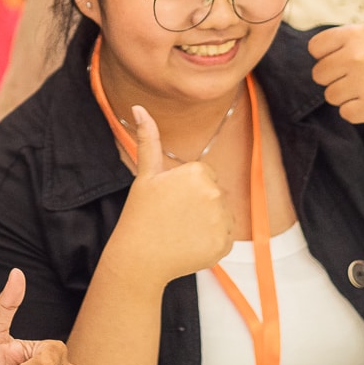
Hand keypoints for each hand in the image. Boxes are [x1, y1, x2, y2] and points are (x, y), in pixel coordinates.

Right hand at [105, 105, 233, 286]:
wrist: (139, 257)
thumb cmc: (141, 214)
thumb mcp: (145, 175)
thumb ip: (149, 139)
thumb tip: (138, 107)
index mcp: (197, 173)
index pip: (205, 175)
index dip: (186, 188)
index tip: (170, 199)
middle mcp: (214, 193)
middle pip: (215, 194)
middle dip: (199, 203)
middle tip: (174, 216)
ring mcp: (221, 220)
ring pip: (222, 214)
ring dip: (207, 222)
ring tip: (181, 230)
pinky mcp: (225, 243)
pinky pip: (224, 236)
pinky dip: (210, 241)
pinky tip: (189, 243)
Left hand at [307, 0, 363, 125]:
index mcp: (357, 34)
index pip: (315, 48)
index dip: (328, 55)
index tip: (349, 58)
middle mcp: (357, 56)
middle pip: (319, 74)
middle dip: (337, 78)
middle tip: (363, 76)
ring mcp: (363, 82)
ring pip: (330, 95)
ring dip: (347, 96)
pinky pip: (344, 112)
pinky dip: (358, 111)